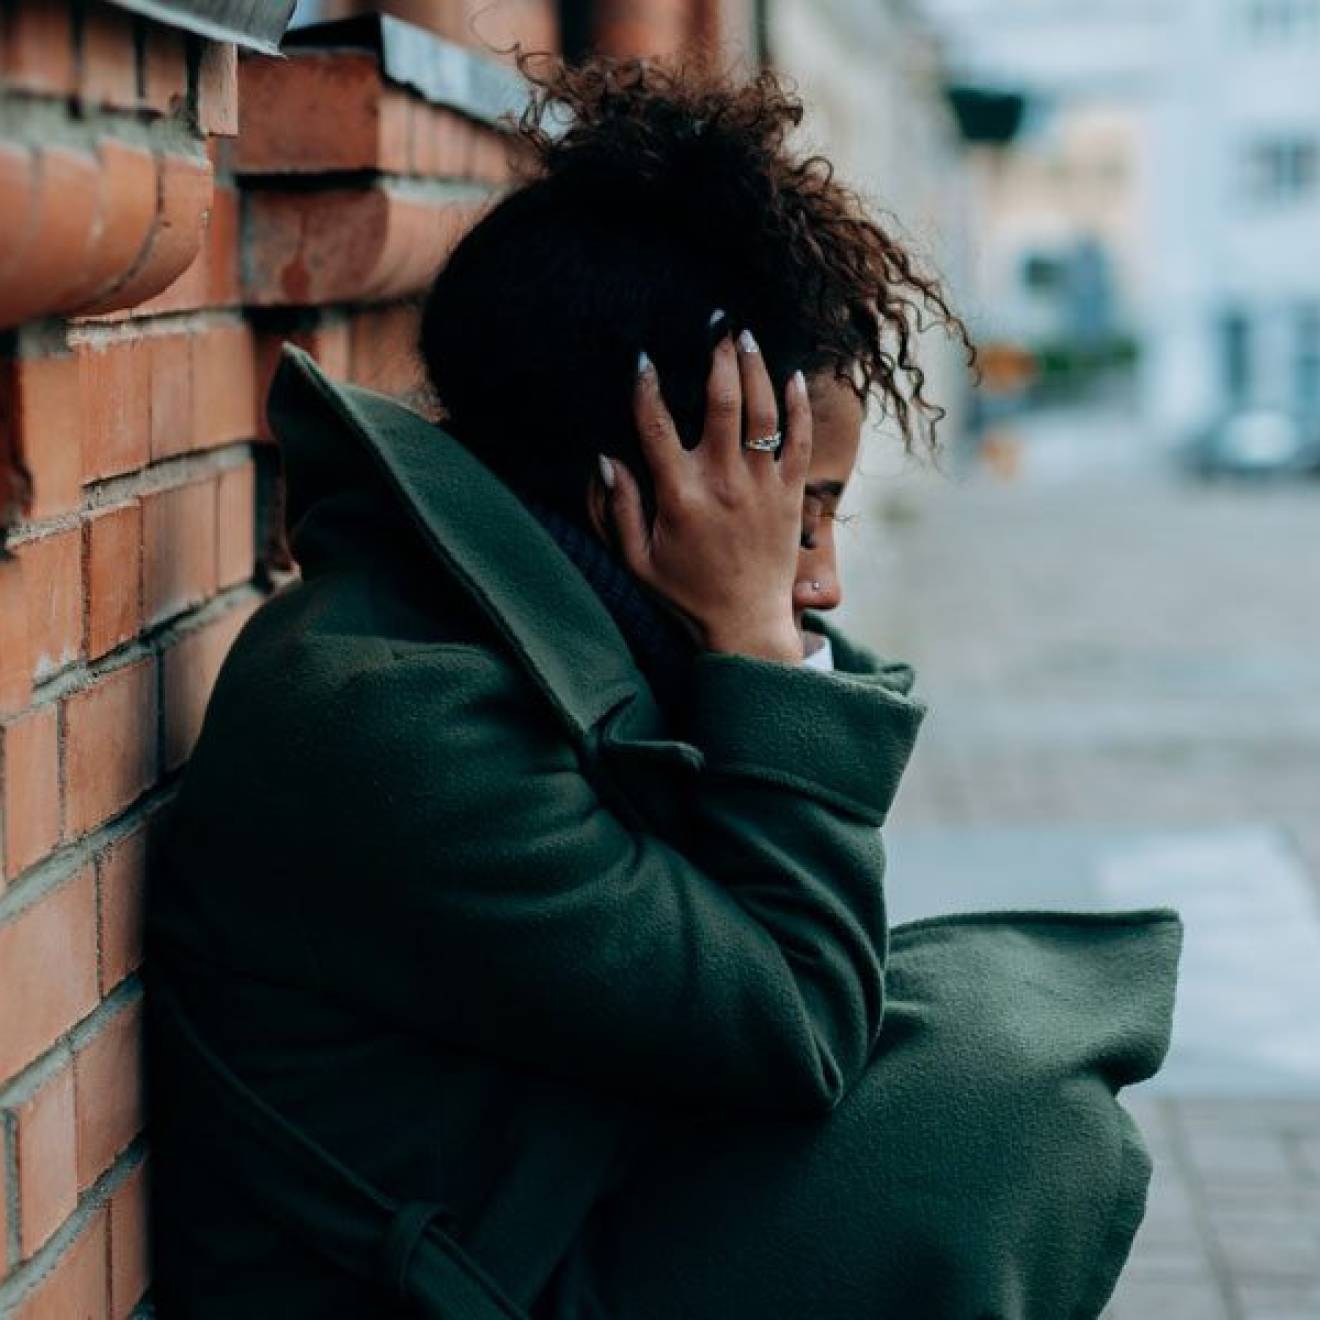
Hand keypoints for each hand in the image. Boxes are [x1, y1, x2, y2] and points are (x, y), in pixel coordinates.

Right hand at [599, 323, 810, 663]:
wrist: (747, 626)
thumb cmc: (687, 595)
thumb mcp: (638, 560)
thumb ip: (619, 509)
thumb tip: (605, 460)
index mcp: (680, 497)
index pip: (657, 427)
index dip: (647, 388)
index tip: (642, 359)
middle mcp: (723, 483)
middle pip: (721, 402)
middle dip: (717, 356)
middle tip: (715, 324)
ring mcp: (762, 487)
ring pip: (763, 412)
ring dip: (756, 368)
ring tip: (746, 336)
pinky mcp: (791, 496)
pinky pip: (800, 440)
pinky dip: (798, 405)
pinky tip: (791, 376)